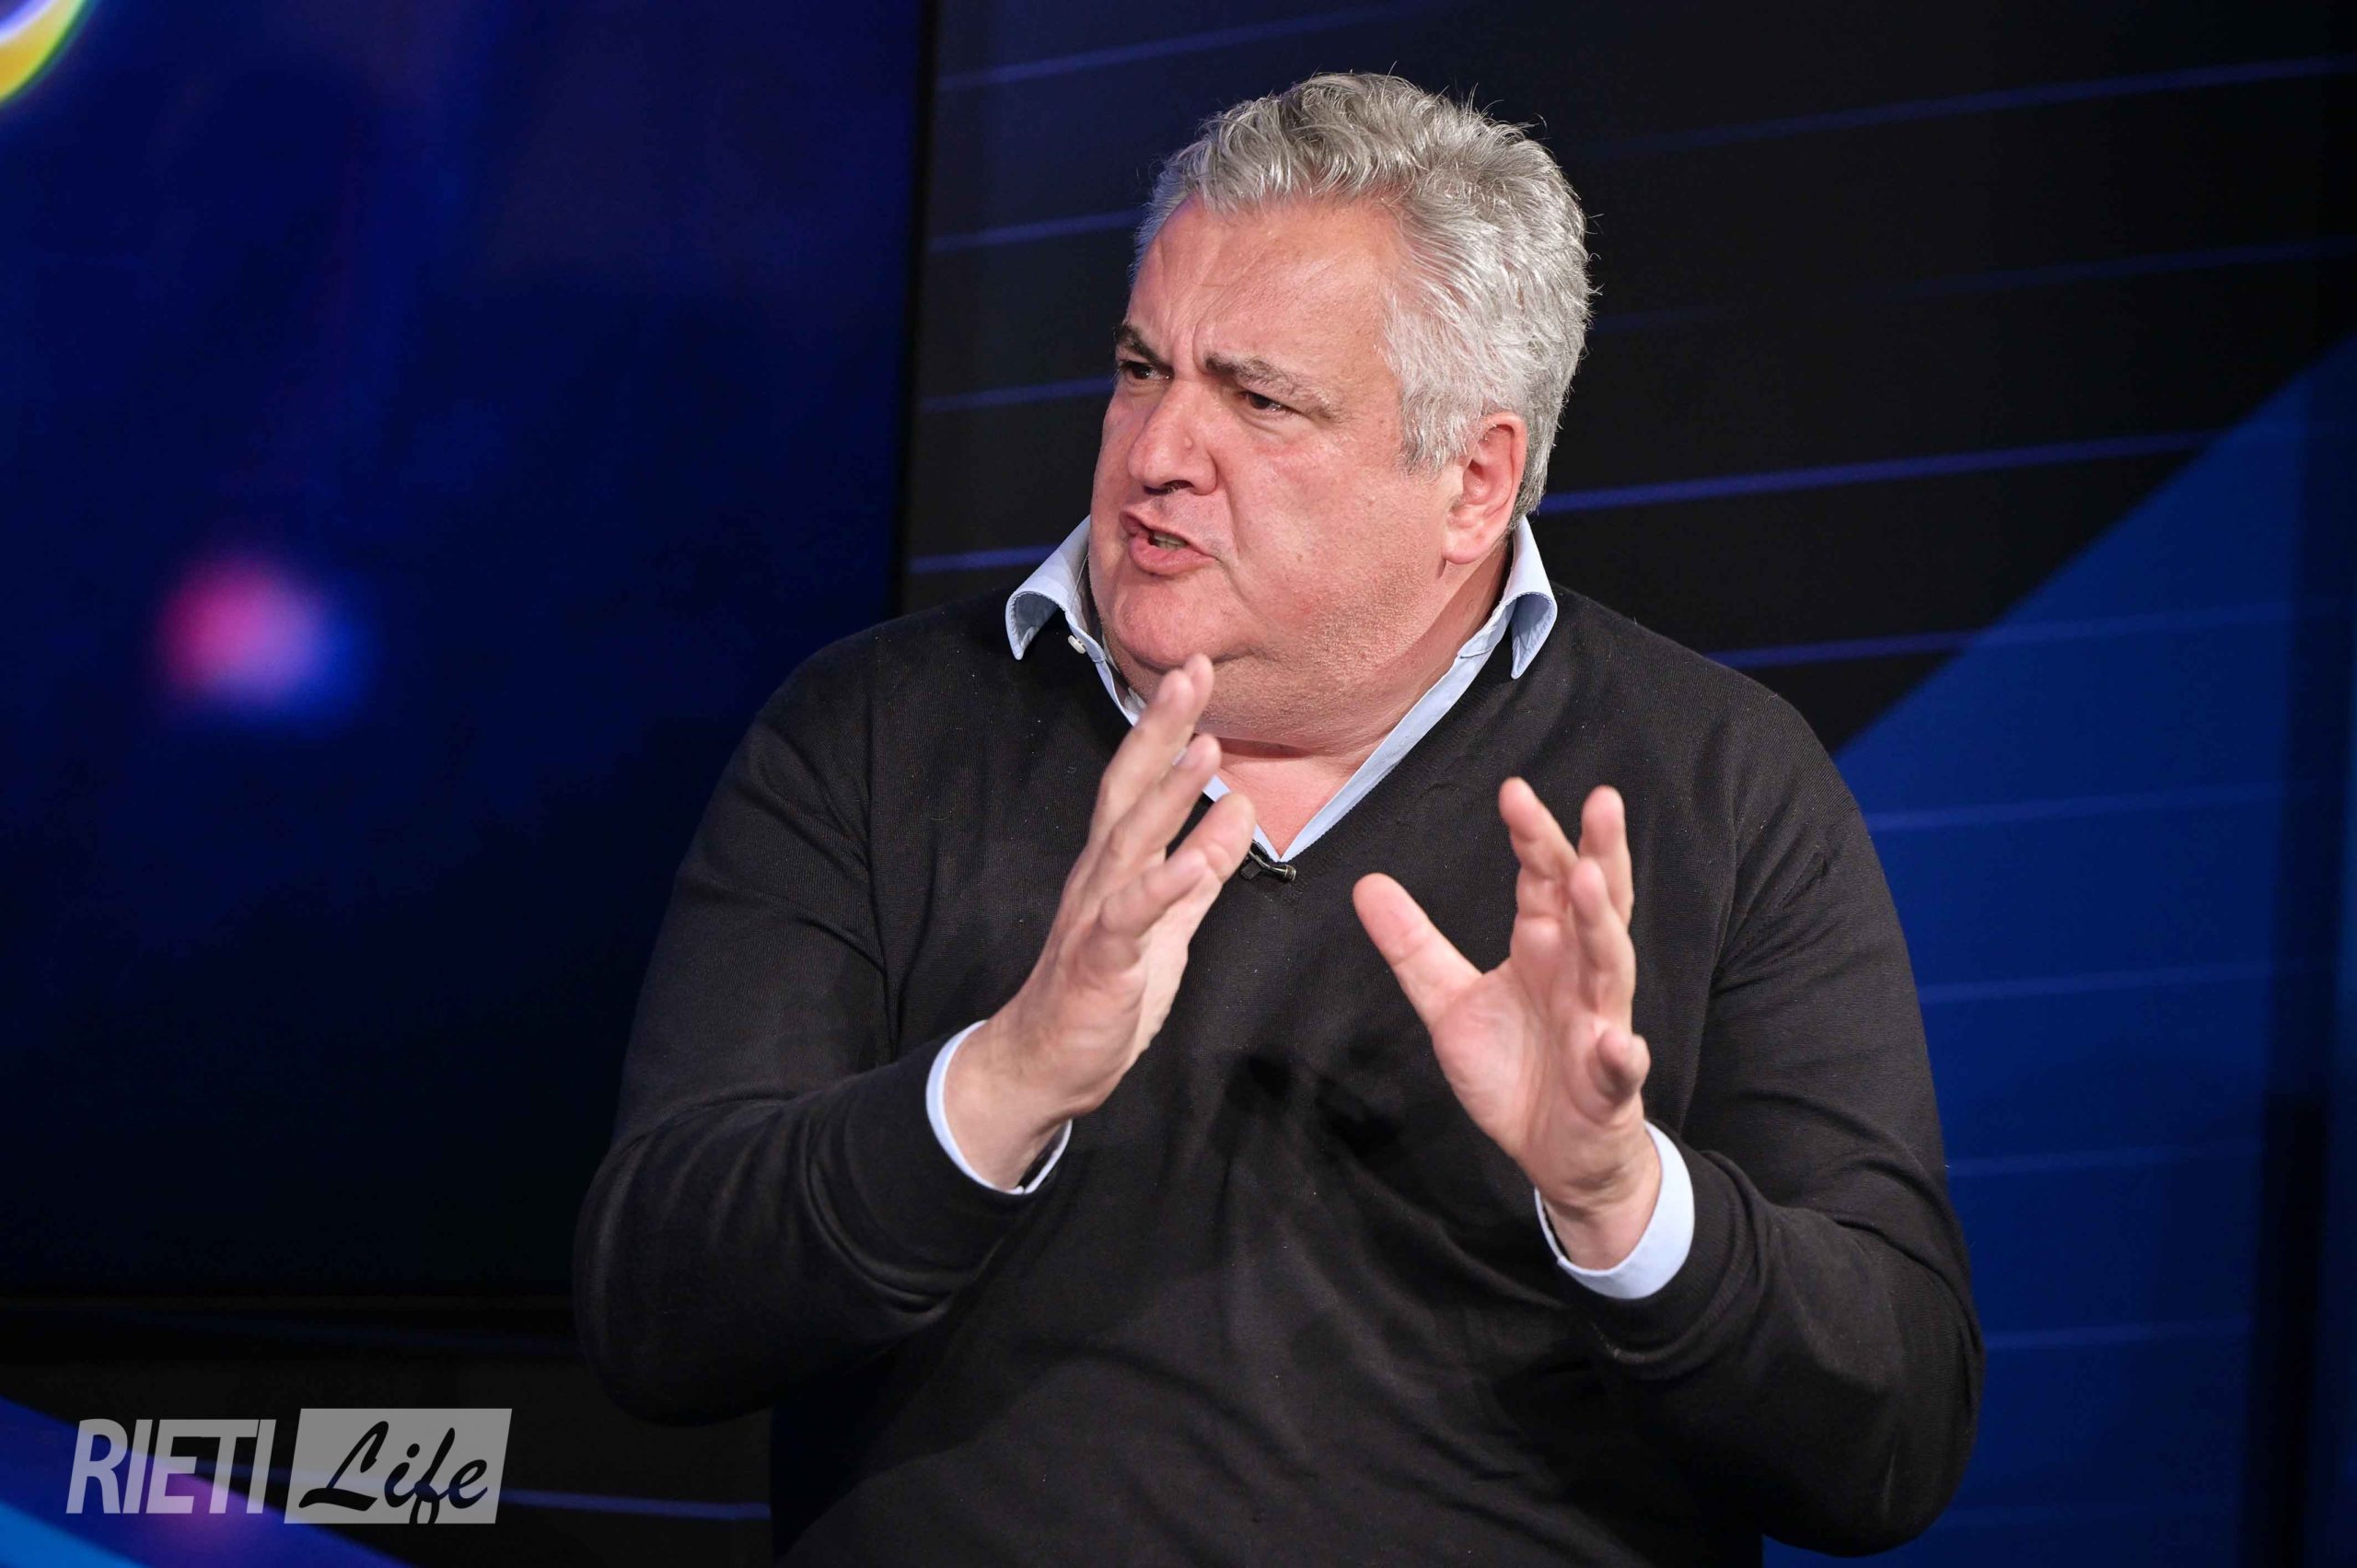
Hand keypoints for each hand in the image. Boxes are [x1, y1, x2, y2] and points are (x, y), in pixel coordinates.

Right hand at [946, 653, 1257, 1184]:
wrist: (1045, 1063)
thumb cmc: (1104, 989)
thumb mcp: (1170, 922)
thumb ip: (1203, 866)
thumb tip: (1239, 804)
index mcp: (1118, 863)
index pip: (1142, 781)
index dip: (1168, 728)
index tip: (1196, 673)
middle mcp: (1101, 875)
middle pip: (1129, 789)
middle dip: (1160, 730)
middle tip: (1191, 672)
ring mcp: (1097, 915)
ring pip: (1130, 842)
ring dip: (1167, 793)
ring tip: (1206, 747)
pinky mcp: (1101, 962)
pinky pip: (1132, 919)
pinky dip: (1164, 887)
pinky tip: (1194, 862)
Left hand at [1352, 779, 1657, 1268]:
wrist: (1553, 1154)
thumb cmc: (1514, 1070)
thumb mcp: (1448, 1004)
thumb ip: (1414, 946)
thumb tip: (1367, 884)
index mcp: (1544, 949)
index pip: (1543, 880)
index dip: (1533, 838)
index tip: (1514, 791)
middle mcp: (1579, 976)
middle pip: (1595, 905)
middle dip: (1598, 854)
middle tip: (1601, 802)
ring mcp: (1599, 1026)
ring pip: (1611, 968)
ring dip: (1603, 927)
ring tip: (1590, 883)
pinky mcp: (1609, 1085)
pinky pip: (1620, 1066)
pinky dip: (1621, 1053)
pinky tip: (1617, 1041)